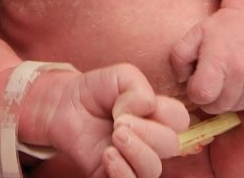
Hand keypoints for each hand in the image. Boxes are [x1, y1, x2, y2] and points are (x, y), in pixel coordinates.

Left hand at [36, 65, 187, 177]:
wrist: (63, 105)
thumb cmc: (95, 90)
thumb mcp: (120, 76)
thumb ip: (139, 87)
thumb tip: (146, 109)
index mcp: (158, 116)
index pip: (181, 120)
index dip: (164, 113)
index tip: (133, 104)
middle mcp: (151, 141)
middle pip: (171, 145)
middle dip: (147, 132)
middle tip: (118, 122)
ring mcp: (134, 160)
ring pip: (153, 169)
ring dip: (136, 152)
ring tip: (114, 138)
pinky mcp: (114, 175)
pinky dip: (123, 172)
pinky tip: (108, 155)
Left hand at [169, 0, 243, 113]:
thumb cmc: (222, 24)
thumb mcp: (193, 33)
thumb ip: (179, 58)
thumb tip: (183, 81)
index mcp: (218, 60)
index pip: (201, 96)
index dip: (195, 91)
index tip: (197, 80)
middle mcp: (242, 72)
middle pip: (219, 106)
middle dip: (210, 99)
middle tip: (211, 82)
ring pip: (237, 107)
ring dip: (228, 100)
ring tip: (226, 80)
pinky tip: (242, 84)